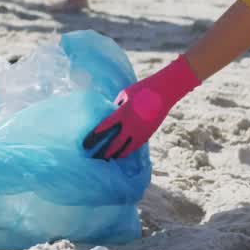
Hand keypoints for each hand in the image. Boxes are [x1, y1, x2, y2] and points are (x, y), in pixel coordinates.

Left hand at [82, 55, 200, 160]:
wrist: (164, 92)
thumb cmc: (141, 89)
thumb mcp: (125, 95)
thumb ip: (116, 107)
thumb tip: (108, 116)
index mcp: (124, 113)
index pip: (106, 127)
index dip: (95, 136)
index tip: (85, 143)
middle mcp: (132, 125)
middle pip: (114, 143)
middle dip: (102, 151)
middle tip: (92, 157)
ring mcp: (140, 132)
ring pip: (125, 149)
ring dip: (114, 155)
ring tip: (103, 160)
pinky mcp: (147, 135)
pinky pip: (133, 147)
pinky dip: (125, 152)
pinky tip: (118, 155)